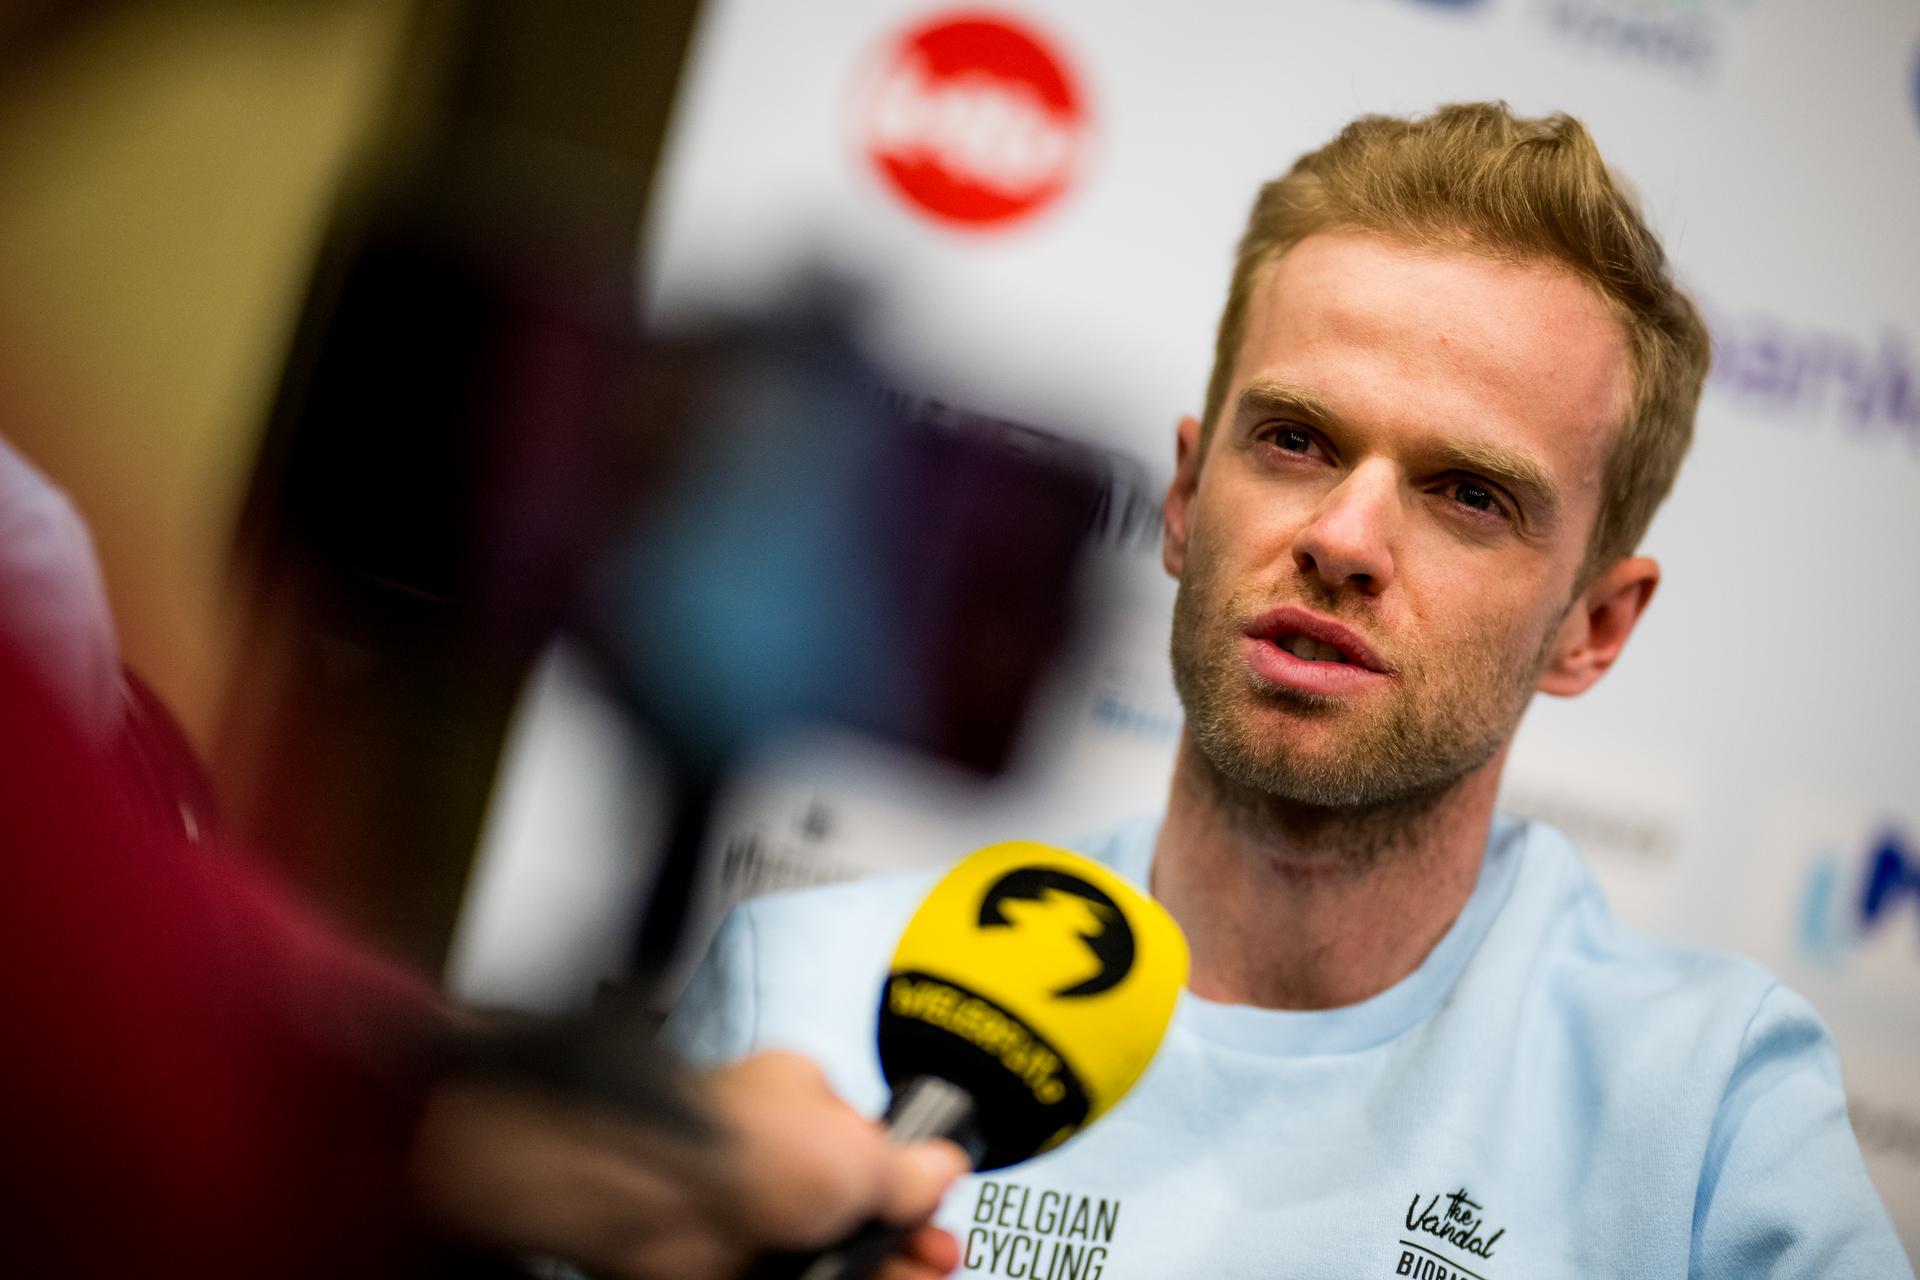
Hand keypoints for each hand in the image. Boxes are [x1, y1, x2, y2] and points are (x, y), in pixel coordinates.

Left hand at [409, 1050, 967, 1278]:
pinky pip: (791, 1278)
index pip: (873, 1149)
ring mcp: (752, 1213)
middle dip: (902, 1239)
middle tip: (934, 1261)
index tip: (936, 1223)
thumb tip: (944, 1167)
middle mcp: (776, 1155)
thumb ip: (908, 1168)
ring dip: (874, 1270)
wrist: (657, 1199)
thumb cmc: (741, 1144)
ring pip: (826, 1250)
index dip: (912, 1190)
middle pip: (854, 1208)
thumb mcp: (860, 1151)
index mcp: (806, 1102)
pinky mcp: (730, 1263)